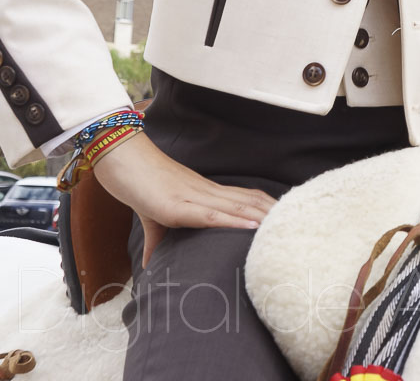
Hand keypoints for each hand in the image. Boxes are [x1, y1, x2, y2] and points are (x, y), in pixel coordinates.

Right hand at [92, 132, 276, 267]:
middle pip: (246, 203)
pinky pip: (208, 215)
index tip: (287, 217)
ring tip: (286, 228)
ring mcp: (190, 197)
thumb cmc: (136, 180)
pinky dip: (231, 223)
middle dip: (273, 215)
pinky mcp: (174, 205)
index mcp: (200, 193)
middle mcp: (202, 192)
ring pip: (234, 208)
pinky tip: (250, 228)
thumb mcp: (150, 216)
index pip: (241, 199)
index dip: (264, 207)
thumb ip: (156, 239)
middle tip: (301, 225)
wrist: (118, 154)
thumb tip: (150, 265)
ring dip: (261, 220)